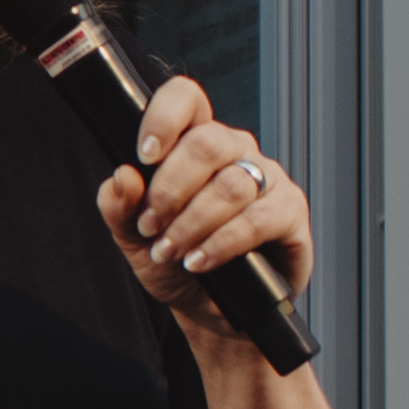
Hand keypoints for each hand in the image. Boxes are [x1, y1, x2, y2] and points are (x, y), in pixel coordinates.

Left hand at [94, 71, 314, 336]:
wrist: (209, 309)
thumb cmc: (174, 262)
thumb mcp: (132, 238)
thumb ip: (118, 206)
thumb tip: (121, 177)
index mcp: (195, 142)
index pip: (187, 99)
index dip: (164, 117)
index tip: (144, 156)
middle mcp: (235, 151)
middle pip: (207, 143)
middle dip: (170, 189)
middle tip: (151, 226)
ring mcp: (267, 178)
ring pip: (231, 184)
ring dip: (192, 222)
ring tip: (171, 251)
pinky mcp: (289, 212)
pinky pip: (257, 219)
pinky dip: (221, 244)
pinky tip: (200, 261)